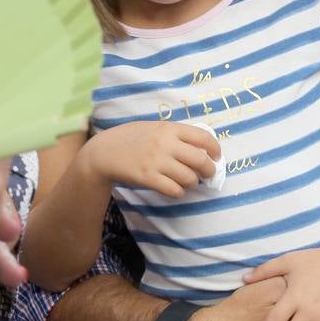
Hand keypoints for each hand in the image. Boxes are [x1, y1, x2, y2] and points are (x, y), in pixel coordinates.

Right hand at [81, 121, 218, 197]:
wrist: (103, 152)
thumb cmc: (131, 139)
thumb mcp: (154, 127)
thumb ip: (175, 135)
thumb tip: (202, 148)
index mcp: (169, 128)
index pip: (203, 137)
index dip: (215, 149)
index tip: (217, 156)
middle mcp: (165, 144)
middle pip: (200, 161)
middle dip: (209, 170)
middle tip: (208, 175)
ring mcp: (156, 161)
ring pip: (189, 178)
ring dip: (192, 183)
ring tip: (187, 182)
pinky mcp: (147, 178)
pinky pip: (174, 190)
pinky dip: (179, 192)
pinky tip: (175, 190)